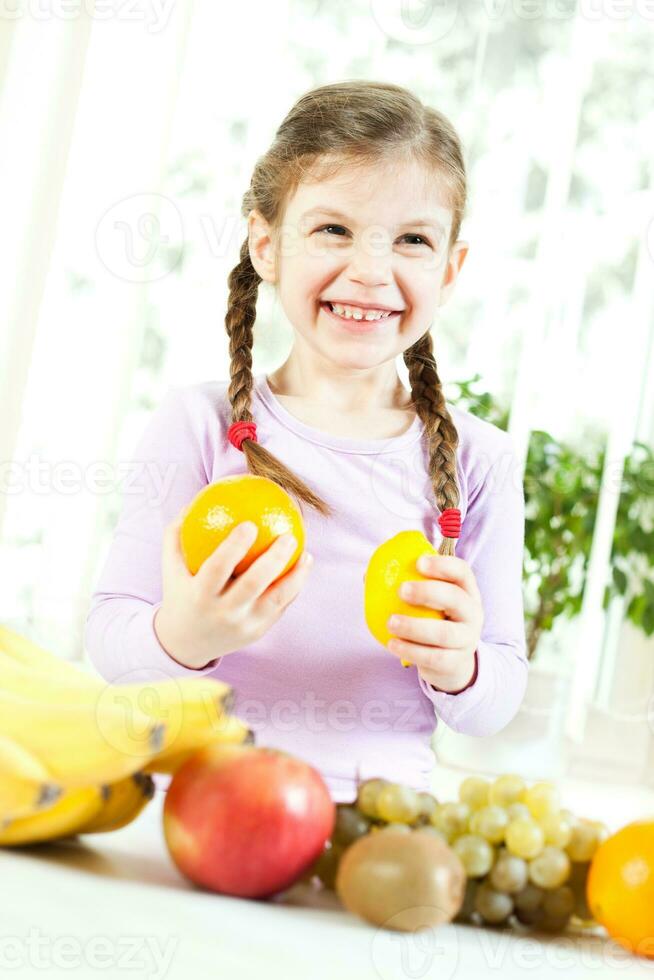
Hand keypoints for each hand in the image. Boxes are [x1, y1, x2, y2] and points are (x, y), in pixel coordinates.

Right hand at [154, 511, 312, 668]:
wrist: (185, 644)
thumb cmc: (180, 593)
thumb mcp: (171, 566)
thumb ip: (178, 533)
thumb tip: (195, 500)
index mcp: (199, 595)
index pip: (217, 568)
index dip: (234, 547)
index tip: (250, 523)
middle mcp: (222, 613)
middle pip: (253, 585)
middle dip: (274, 560)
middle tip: (288, 535)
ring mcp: (243, 626)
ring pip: (276, 600)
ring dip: (296, 576)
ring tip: (306, 553)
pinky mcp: (258, 632)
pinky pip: (281, 607)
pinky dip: (294, 587)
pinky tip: (302, 566)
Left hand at [386, 554, 482, 693]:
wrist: (452, 662)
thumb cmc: (435, 621)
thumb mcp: (430, 603)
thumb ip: (406, 586)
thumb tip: (368, 576)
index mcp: (466, 591)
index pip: (461, 572)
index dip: (442, 565)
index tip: (418, 562)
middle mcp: (472, 613)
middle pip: (455, 598)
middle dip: (428, 592)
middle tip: (401, 590)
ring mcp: (467, 639)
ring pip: (444, 633)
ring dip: (415, 627)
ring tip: (391, 622)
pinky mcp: (456, 662)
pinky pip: (434, 657)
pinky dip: (411, 651)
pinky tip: (392, 643)